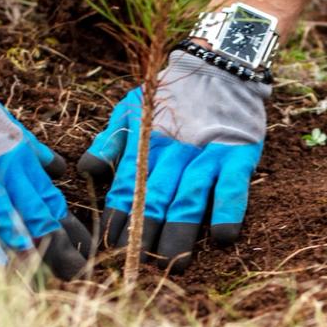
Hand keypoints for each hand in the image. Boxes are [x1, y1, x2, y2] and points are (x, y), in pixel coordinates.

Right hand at [0, 52, 89, 278]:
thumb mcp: (2, 119)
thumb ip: (30, 147)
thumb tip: (59, 169)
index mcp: (20, 154)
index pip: (52, 199)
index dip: (68, 227)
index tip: (82, 249)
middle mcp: (5, 170)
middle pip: (39, 216)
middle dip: (59, 247)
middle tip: (75, 272)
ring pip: (12, 223)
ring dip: (30, 252)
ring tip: (48, 277)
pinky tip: (1, 267)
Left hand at [78, 49, 267, 270]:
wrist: (221, 63)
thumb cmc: (172, 95)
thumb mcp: (133, 109)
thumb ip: (111, 140)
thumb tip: (87, 170)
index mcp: (146, 144)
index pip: (126, 187)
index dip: (118, 217)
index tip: (110, 245)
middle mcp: (174, 152)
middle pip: (155, 197)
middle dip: (145, 232)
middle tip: (137, 263)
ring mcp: (207, 154)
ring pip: (189, 197)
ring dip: (181, 230)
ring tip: (176, 263)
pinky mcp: (238, 154)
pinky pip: (232, 185)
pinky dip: (228, 209)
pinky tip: (223, 236)